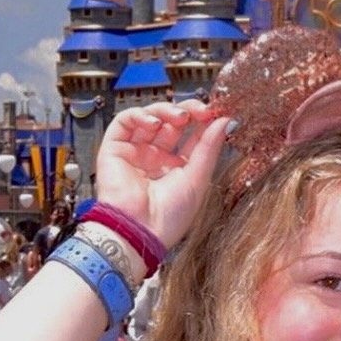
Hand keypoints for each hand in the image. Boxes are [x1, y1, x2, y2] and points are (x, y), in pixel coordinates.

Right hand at [95, 101, 229, 248]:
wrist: (140, 230)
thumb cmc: (168, 216)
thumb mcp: (198, 178)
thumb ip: (209, 147)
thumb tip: (225, 122)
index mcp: (176, 168)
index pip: (190, 136)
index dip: (203, 122)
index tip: (217, 112)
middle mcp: (155, 158)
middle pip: (171, 123)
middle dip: (187, 112)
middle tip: (201, 110)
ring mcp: (135, 152)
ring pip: (149, 118)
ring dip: (166, 111)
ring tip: (180, 116)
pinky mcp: (114, 148)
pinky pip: (124, 121)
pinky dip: (140, 115)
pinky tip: (154, 121)